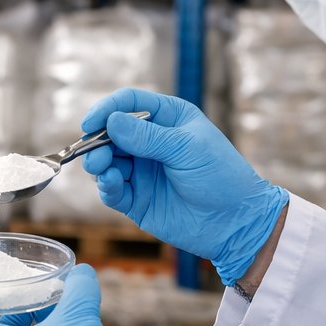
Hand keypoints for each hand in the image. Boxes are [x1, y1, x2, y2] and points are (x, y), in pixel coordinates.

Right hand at [79, 89, 288, 284]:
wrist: (234, 223)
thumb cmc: (221, 177)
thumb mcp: (187, 149)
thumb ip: (147, 136)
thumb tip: (111, 121)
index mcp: (168, 119)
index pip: (130, 103)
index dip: (108, 109)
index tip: (90, 122)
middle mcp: (151, 142)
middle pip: (111, 133)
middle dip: (97, 141)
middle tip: (96, 155)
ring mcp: (142, 171)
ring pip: (106, 161)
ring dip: (99, 164)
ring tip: (101, 169)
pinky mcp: (136, 199)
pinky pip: (112, 189)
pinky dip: (106, 186)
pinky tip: (112, 184)